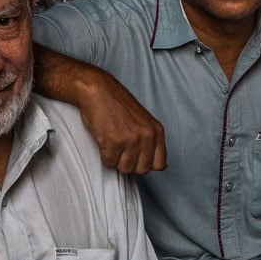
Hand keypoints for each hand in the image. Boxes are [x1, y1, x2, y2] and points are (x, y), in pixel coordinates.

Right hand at [34, 46, 165, 173]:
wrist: (98, 90)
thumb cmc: (117, 105)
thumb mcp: (144, 122)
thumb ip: (152, 142)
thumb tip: (162, 167)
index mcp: (157, 131)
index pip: (159, 164)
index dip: (145, 163)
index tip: (136, 156)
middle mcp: (147, 135)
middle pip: (141, 169)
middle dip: (129, 163)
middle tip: (121, 148)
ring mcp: (131, 139)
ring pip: (125, 168)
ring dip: (116, 159)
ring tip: (112, 142)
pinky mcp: (114, 141)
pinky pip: (109, 162)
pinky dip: (104, 155)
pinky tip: (104, 140)